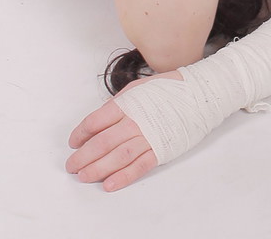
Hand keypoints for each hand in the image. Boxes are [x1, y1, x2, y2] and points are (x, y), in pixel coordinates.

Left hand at [66, 75, 179, 191]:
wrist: (199, 94)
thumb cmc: (169, 89)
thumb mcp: (139, 87)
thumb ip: (119, 103)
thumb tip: (101, 117)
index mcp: (128, 103)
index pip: (96, 120)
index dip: (81, 133)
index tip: (73, 141)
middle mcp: (135, 121)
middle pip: (102, 142)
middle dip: (83, 156)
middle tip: (71, 165)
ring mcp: (149, 137)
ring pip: (117, 156)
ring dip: (98, 168)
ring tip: (83, 176)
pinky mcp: (161, 150)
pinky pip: (139, 166)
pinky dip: (123, 177)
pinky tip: (110, 184)